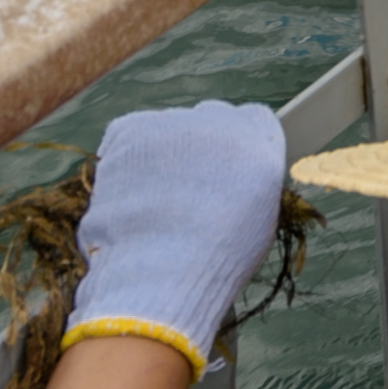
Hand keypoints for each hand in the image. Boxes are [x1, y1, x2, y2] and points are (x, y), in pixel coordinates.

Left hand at [66, 101, 288, 378]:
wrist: (163, 270)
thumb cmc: (218, 257)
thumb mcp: (259, 216)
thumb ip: (250, 179)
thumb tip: (234, 175)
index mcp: (260, 140)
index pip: (253, 119)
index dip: (237, 145)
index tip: (225, 168)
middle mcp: (219, 119)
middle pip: (210, 118)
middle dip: (199, 146)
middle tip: (186, 189)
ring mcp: (172, 122)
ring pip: (168, 130)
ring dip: (162, 153)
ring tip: (154, 202)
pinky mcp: (130, 130)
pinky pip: (130, 136)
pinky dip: (128, 159)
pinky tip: (131, 194)